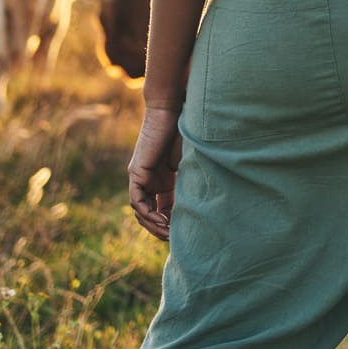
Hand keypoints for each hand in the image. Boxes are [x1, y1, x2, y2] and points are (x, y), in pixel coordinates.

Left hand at [127, 102, 182, 240]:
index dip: (172, 222)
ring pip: (141, 211)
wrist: (172, 109)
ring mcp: (141, 176)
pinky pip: (137, 201)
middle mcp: (148, 179)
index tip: (184, 232)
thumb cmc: (187, 128)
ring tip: (168, 234)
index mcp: (161, 177)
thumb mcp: (191, 161)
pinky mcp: (137, 172)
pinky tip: (162, 221)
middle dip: (161, 228)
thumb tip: (209, 197)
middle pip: (150, 212)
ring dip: (153, 225)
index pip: (163, 207)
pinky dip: (148, 214)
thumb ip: (191, 178)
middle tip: (175, 240)